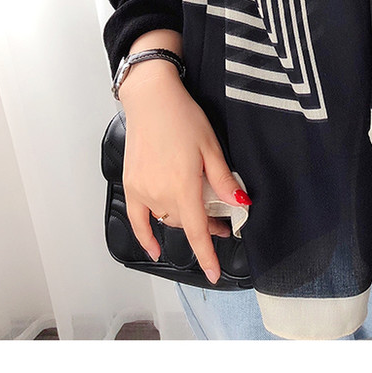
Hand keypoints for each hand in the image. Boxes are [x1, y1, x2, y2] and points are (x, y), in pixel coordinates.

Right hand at [119, 62, 249, 283]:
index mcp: (183, 186)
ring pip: (168, 219)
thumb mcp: (211, 146)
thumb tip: (240, 204)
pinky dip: (146, 235)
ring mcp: (143, 191)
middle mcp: (160, 194)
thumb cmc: (183, 117)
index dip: (207, 255)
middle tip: (222, 219)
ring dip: (185, 221)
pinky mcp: (131, 185)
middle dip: (205, 227)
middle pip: (186, 223)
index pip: (198, 232)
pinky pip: (138, 219)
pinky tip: (155, 247)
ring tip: (200, 214)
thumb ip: (223, 179)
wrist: (151, 99)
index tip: (214, 274)